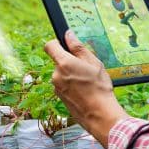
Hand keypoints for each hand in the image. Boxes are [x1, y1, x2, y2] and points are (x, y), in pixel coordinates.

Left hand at [44, 30, 127, 146]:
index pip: (49, 46)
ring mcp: (56, 87)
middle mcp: (56, 74)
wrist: (99, 114)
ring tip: (87, 82)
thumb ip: (78, 47)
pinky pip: (63, 85)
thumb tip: (68, 34)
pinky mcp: (58, 96)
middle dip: (69, 62)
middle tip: (85, 68)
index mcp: (64, 63)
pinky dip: (71, 85)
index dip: (56, 43)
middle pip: (58, 61)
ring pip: (62, 74)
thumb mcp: (93, 63)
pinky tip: (83, 91)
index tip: (65, 45)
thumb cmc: (99, 87)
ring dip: (71, 75)